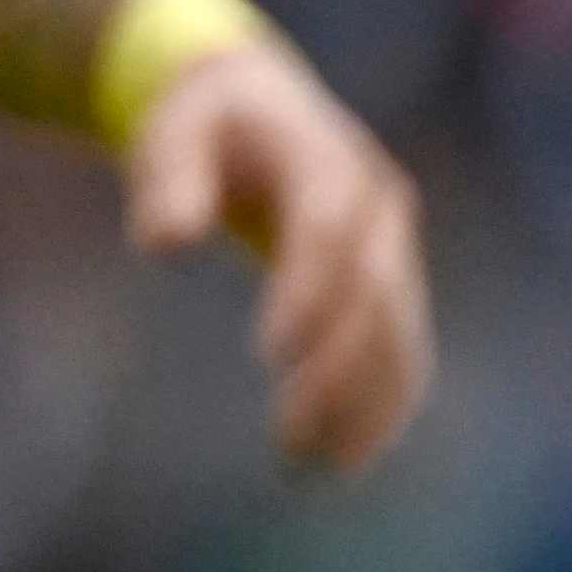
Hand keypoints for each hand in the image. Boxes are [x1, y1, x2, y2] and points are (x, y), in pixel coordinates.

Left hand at [129, 41, 432, 474]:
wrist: (260, 105)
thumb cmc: (205, 124)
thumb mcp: (173, 133)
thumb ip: (169, 181)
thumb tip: (166, 242)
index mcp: (327, 159)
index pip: (327, 231)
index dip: (307, 292)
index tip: (269, 353)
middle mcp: (378, 205)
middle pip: (373, 292)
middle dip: (339, 367)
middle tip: (289, 436)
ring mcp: (396, 247)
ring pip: (401, 332)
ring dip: (371, 401)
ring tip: (324, 465)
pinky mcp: (396, 283)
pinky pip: (405, 348)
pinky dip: (387, 402)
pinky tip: (349, 455)